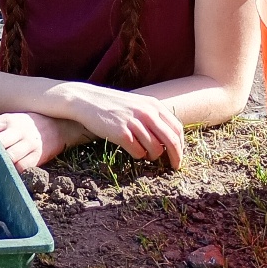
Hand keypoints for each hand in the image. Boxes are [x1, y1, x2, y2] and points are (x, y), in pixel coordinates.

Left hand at [0, 112, 70, 171]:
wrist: (60, 125)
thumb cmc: (29, 123)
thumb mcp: (12, 118)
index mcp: (8, 119)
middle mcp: (18, 130)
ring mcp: (29, 143)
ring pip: (10, 157)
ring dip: (0, 164)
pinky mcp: (39, 155)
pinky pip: (24, 167)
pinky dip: (15, 172)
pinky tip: (8, 174)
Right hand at [62, 83, 185, 168]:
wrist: (85, 100)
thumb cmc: (111, 104)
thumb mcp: (136, 104)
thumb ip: (153, 116)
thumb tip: (169, 138)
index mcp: (153, 105)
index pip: (177, 129)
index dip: (181, 145)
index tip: (179, 155)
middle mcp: (146, 113)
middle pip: (171, 141)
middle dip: (175, 157)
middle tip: (174, 167)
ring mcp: (134, 123)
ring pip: (155, 149)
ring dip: (152, 157)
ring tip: (146, 155)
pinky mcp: (121, 133)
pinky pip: (138, 153)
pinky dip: (138, 156)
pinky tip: (133, 151)